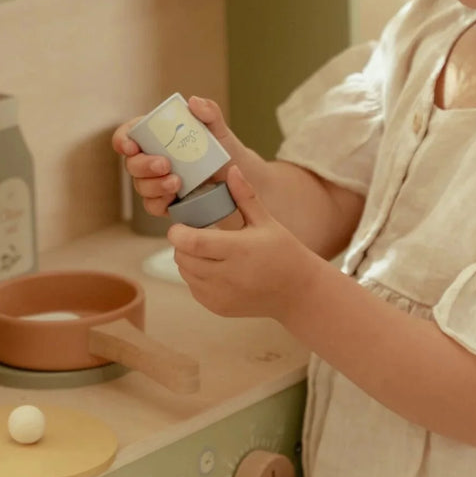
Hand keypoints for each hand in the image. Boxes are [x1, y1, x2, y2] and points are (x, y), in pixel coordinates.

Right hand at [111, 96, 237, 216]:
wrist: (235, 175)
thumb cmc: (221, 146)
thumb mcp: (217, 127)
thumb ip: (209, 111)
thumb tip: (194, 102)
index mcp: (155, 136)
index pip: (128, 134)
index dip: (123, 139)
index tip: (132, 146)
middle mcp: (149, 158)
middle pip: (132, 163)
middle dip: (144, 165)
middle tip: (165, 164)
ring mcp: (155, 181)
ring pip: (140, 186)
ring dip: (154, 185)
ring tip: (177, 183)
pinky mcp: (164, 201)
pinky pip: (152, 205)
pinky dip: (160, 202)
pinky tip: (173, 198)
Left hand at [168, 166, 320, 323]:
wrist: (297, 292)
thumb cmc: (283, 251)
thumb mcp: (266, 221)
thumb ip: (244, 196)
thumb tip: (231, 168)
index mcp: (238, 250)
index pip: (192, 242)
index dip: (178, 233)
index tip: (180, 224)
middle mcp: (227, 276)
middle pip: (183, 257)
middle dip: (181, 244)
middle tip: (192, 233)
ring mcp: (221, 295)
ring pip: (185, 273)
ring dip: (187, 259)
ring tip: (202, 249)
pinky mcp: (219, 308)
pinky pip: (193, 289)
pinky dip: (195, 276)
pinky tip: (211, 267)